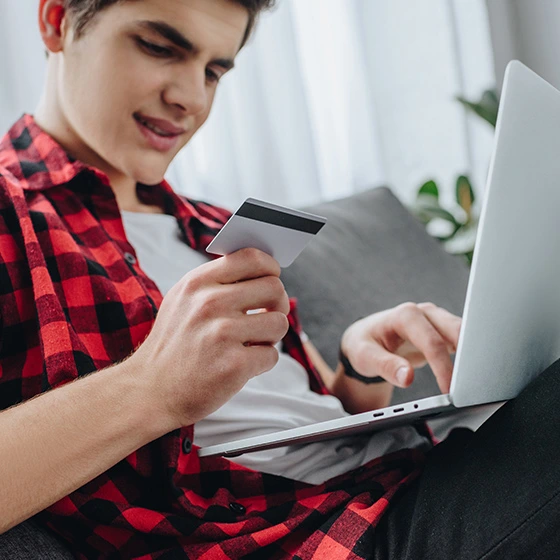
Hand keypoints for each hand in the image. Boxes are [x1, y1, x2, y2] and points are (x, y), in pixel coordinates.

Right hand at [128, 248, 289, 428]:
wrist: (150, 391)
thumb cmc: (173, 345)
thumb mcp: (183, 300)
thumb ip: (216, 281)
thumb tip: (260, 268)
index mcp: (198, 283)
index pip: (252, 258)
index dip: (271, 268)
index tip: (271, 279)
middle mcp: (210, 304)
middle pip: (274, 288)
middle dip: (278, 304)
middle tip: (268, 316)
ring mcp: (222, 334)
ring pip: (279, 322)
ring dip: (271, 336)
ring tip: (251, 343)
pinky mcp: (234, 365)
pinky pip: (272, 355)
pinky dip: (261, 362)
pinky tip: (241, 364)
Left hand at [340, 302, 461, 393]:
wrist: (365, 337)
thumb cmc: (364, 344)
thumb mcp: (365, 356)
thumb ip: (386, 366)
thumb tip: (407, 377)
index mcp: (405, 315)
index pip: (432, 342)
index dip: (443, 366)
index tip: (450, 389)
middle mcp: (424, 313)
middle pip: (456, 331)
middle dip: (467, 357)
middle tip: (471, 385)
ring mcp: (436, 319)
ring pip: (464, 333)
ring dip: (471, 355)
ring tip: (475, 380)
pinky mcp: (442, 329)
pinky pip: (462, 339)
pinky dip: (468, 355)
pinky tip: (470, 372)